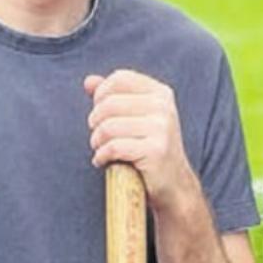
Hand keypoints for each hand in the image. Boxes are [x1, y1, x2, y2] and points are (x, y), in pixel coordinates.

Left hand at [84, 70, 198, 213]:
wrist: (173, 184)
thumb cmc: (150, 148)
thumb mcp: (136, 117)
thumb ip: (113, 96)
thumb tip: (89, 81)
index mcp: (160, 93)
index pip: (119, 78)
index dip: (101, 94)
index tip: (100, 113)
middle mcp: (163, 107)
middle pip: (109, 103)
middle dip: (95, 122)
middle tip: (98, 137)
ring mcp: (162, 128)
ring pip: (108, 126)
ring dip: (96, 141)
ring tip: (100, 149)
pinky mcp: (155, 150)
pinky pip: (114, 147)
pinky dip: (101, 156)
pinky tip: (103, 161)